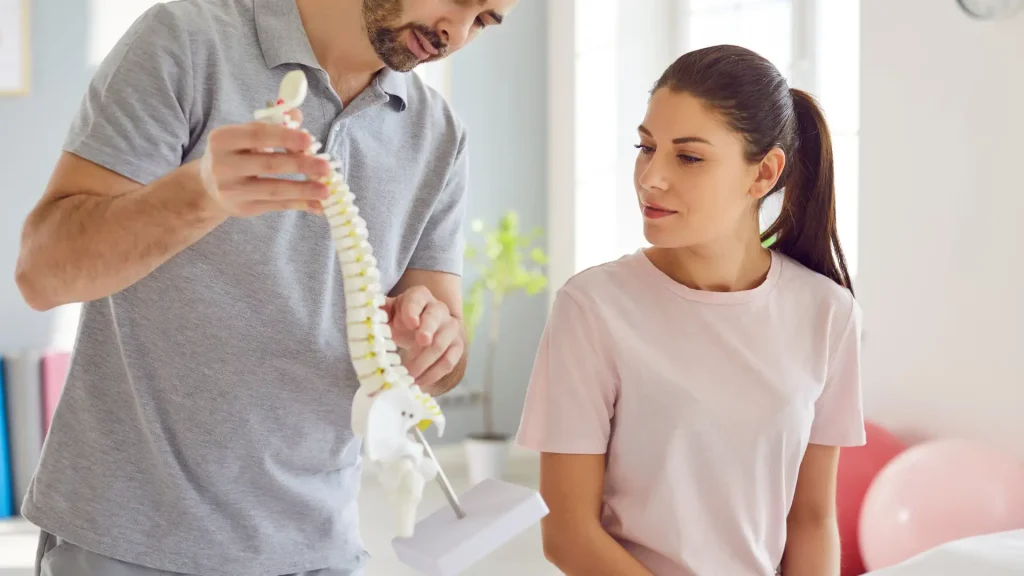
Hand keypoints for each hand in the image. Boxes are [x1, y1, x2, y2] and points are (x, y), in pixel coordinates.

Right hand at [198, 109, 331, 216]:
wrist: (210, 186)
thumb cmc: (236, 154)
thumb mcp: (247, 135)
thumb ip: (272, 125)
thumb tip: (297, 115)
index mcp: (223, 139)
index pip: (257, 135)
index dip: (285, 137)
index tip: (309, 141)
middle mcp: (223, 165)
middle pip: (268, 164)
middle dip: (300, 165)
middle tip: (326, 167)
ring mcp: (231, 190)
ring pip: (273, 189)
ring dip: (303, 190)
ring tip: (326, 191)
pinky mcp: (242, 208)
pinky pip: (275, 206)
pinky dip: (299, 204)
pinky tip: (317, 205)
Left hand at [382, 285, 465, 392]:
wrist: (426, 325)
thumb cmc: (403, 318)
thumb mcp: (390, 311)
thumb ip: (380, 311)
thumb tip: (370, 314)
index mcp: (419, 296)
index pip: (417, 299)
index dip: (413, 311)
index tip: (410, 323)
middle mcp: (438, 309)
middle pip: (435, 318)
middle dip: (428, 330)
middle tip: (420, 342)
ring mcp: (450, 328)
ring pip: (441, 344)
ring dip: (425, 362)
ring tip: (409, 376)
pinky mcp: (457, 346)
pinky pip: (449, 361)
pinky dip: (434, 374)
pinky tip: (420, 381)